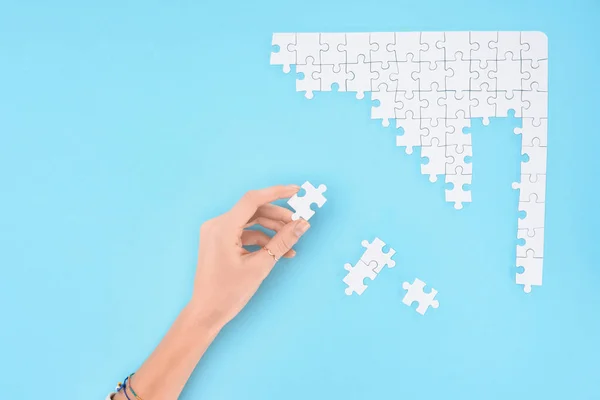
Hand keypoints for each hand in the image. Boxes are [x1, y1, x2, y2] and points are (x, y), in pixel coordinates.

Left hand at [190, 184, 310, 327]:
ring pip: (250, 221)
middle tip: (298, 224)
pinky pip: (244, 233)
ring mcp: (216, 233)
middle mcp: (216, 225)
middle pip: (253, 210)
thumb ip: (282, 242)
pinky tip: (278, 251)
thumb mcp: (260, 266)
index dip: (277, 192)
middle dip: (278, 216)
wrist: (206, 313)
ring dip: (272, 229)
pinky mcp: (219, 242)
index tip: (297, 191)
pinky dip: (261, 239)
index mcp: (222, 227)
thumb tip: (302, 224)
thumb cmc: (228, 293)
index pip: (253, 199)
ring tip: (291, 242)